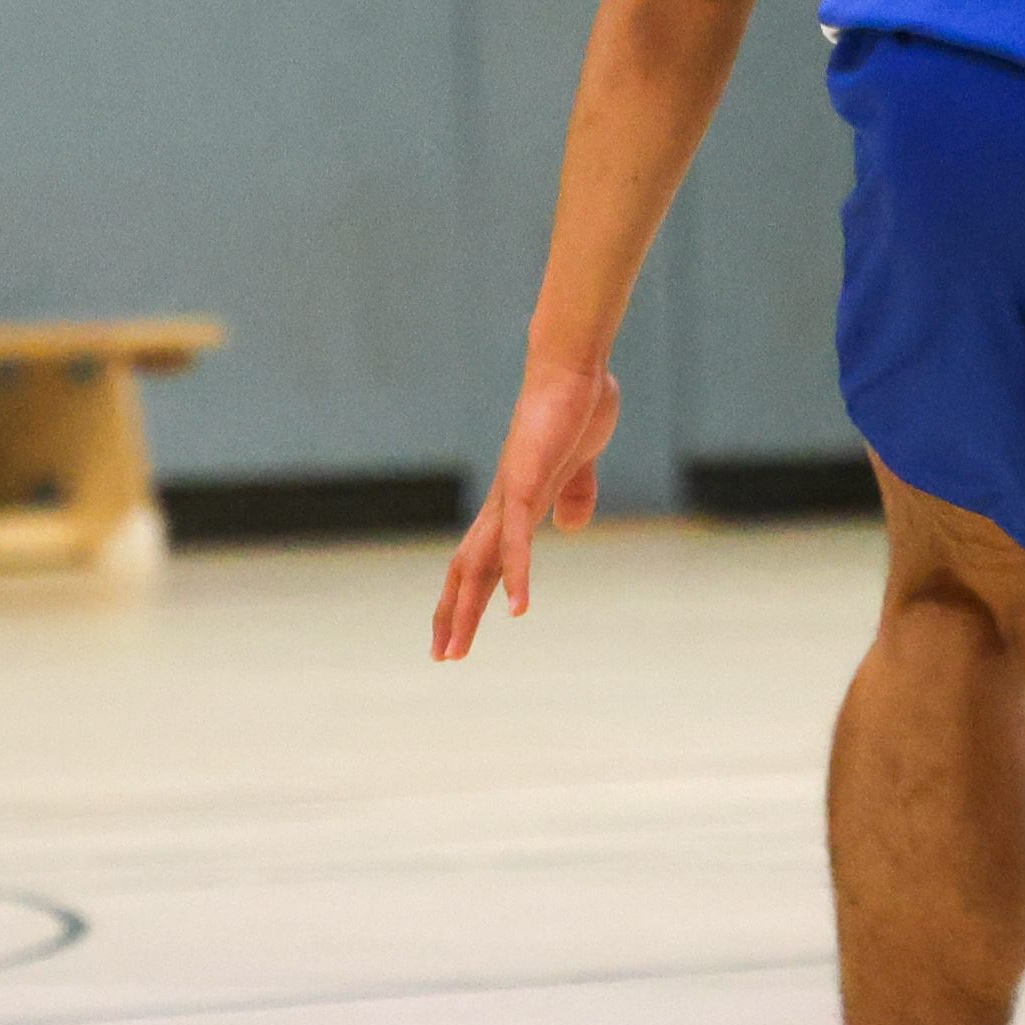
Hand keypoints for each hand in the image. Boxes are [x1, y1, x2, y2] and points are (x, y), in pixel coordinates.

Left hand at [430, 356, 622, 661]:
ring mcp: (510, 496)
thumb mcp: (580, 462)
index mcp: (514, 502)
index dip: (468, 596)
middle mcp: (502, 504)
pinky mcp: (527, 485)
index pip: (483, 559)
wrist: (572, 368)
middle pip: (468, 570)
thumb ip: (575, 493)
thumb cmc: (576, 405)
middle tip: (443, 656)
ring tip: (455, 649)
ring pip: (480, 565)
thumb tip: (569, 528)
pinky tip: (519, 610)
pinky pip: (517, 542)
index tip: (457, 631)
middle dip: (453, 614)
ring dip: (466, 609)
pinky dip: (517, 578)